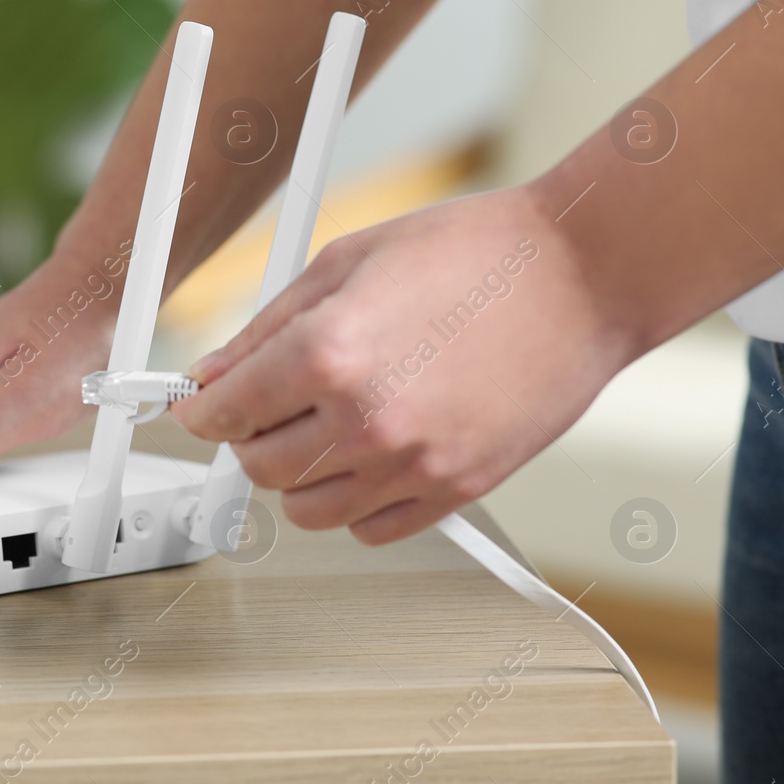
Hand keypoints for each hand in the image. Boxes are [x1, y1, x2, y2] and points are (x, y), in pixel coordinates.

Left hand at [170, 184, 639, 543]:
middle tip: (263, 406)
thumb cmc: (478, 253)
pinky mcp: (456, 489)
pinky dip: (352, 502)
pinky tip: (366, 456)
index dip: (199, 407)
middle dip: (247, 437)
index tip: (200, 404)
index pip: (221, 413)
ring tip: (318, 430)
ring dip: (295, 476)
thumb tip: (214, 373)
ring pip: (306, 510)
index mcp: (329, 354)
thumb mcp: (347, 261)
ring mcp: (414, 462)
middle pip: (258, 468)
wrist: (583, 276)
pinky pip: (370, 530)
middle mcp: (367, 419)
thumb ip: (267, 327)